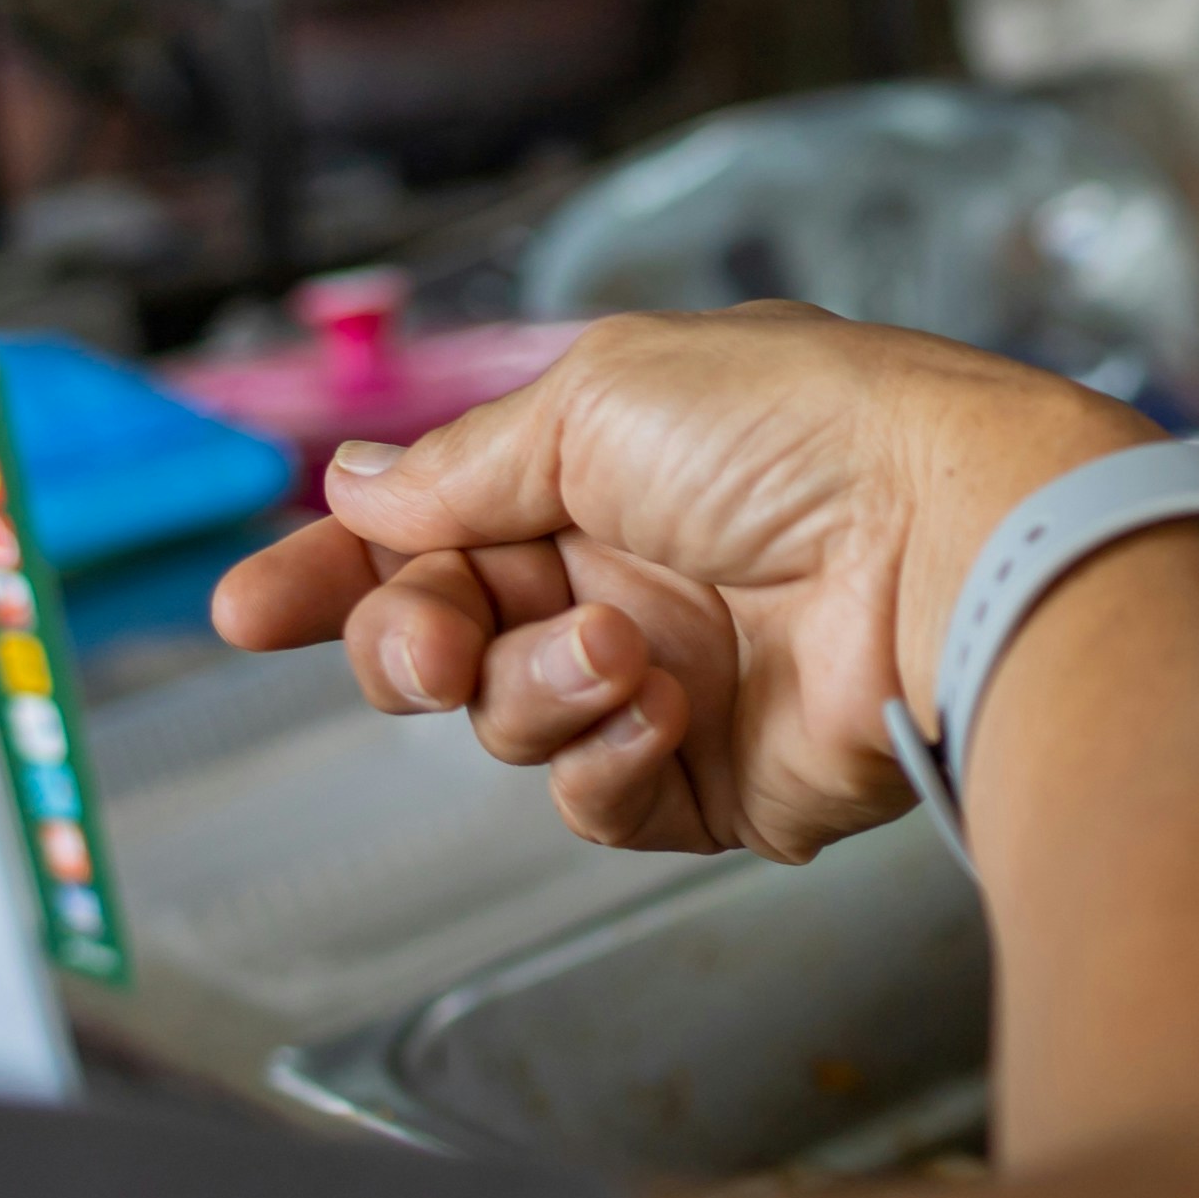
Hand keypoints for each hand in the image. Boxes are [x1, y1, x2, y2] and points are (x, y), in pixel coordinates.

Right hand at [211, 306, 1146, 858]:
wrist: (947, 543)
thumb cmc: (806, 435)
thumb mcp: (604, 398)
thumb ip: (469, 463)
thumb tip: (357, 485)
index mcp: (602, 471)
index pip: (428, 527)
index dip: (334, 569)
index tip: (251, 610)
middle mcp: (626, 576)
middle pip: (439, 637)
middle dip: (405, 640)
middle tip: (429, 640)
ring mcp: (667, 681)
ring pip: (505, 723)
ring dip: (534, 688)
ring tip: (620, 647)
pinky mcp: (711, 780)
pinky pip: (591, 799)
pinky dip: (602, 756)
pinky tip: (658, 707)